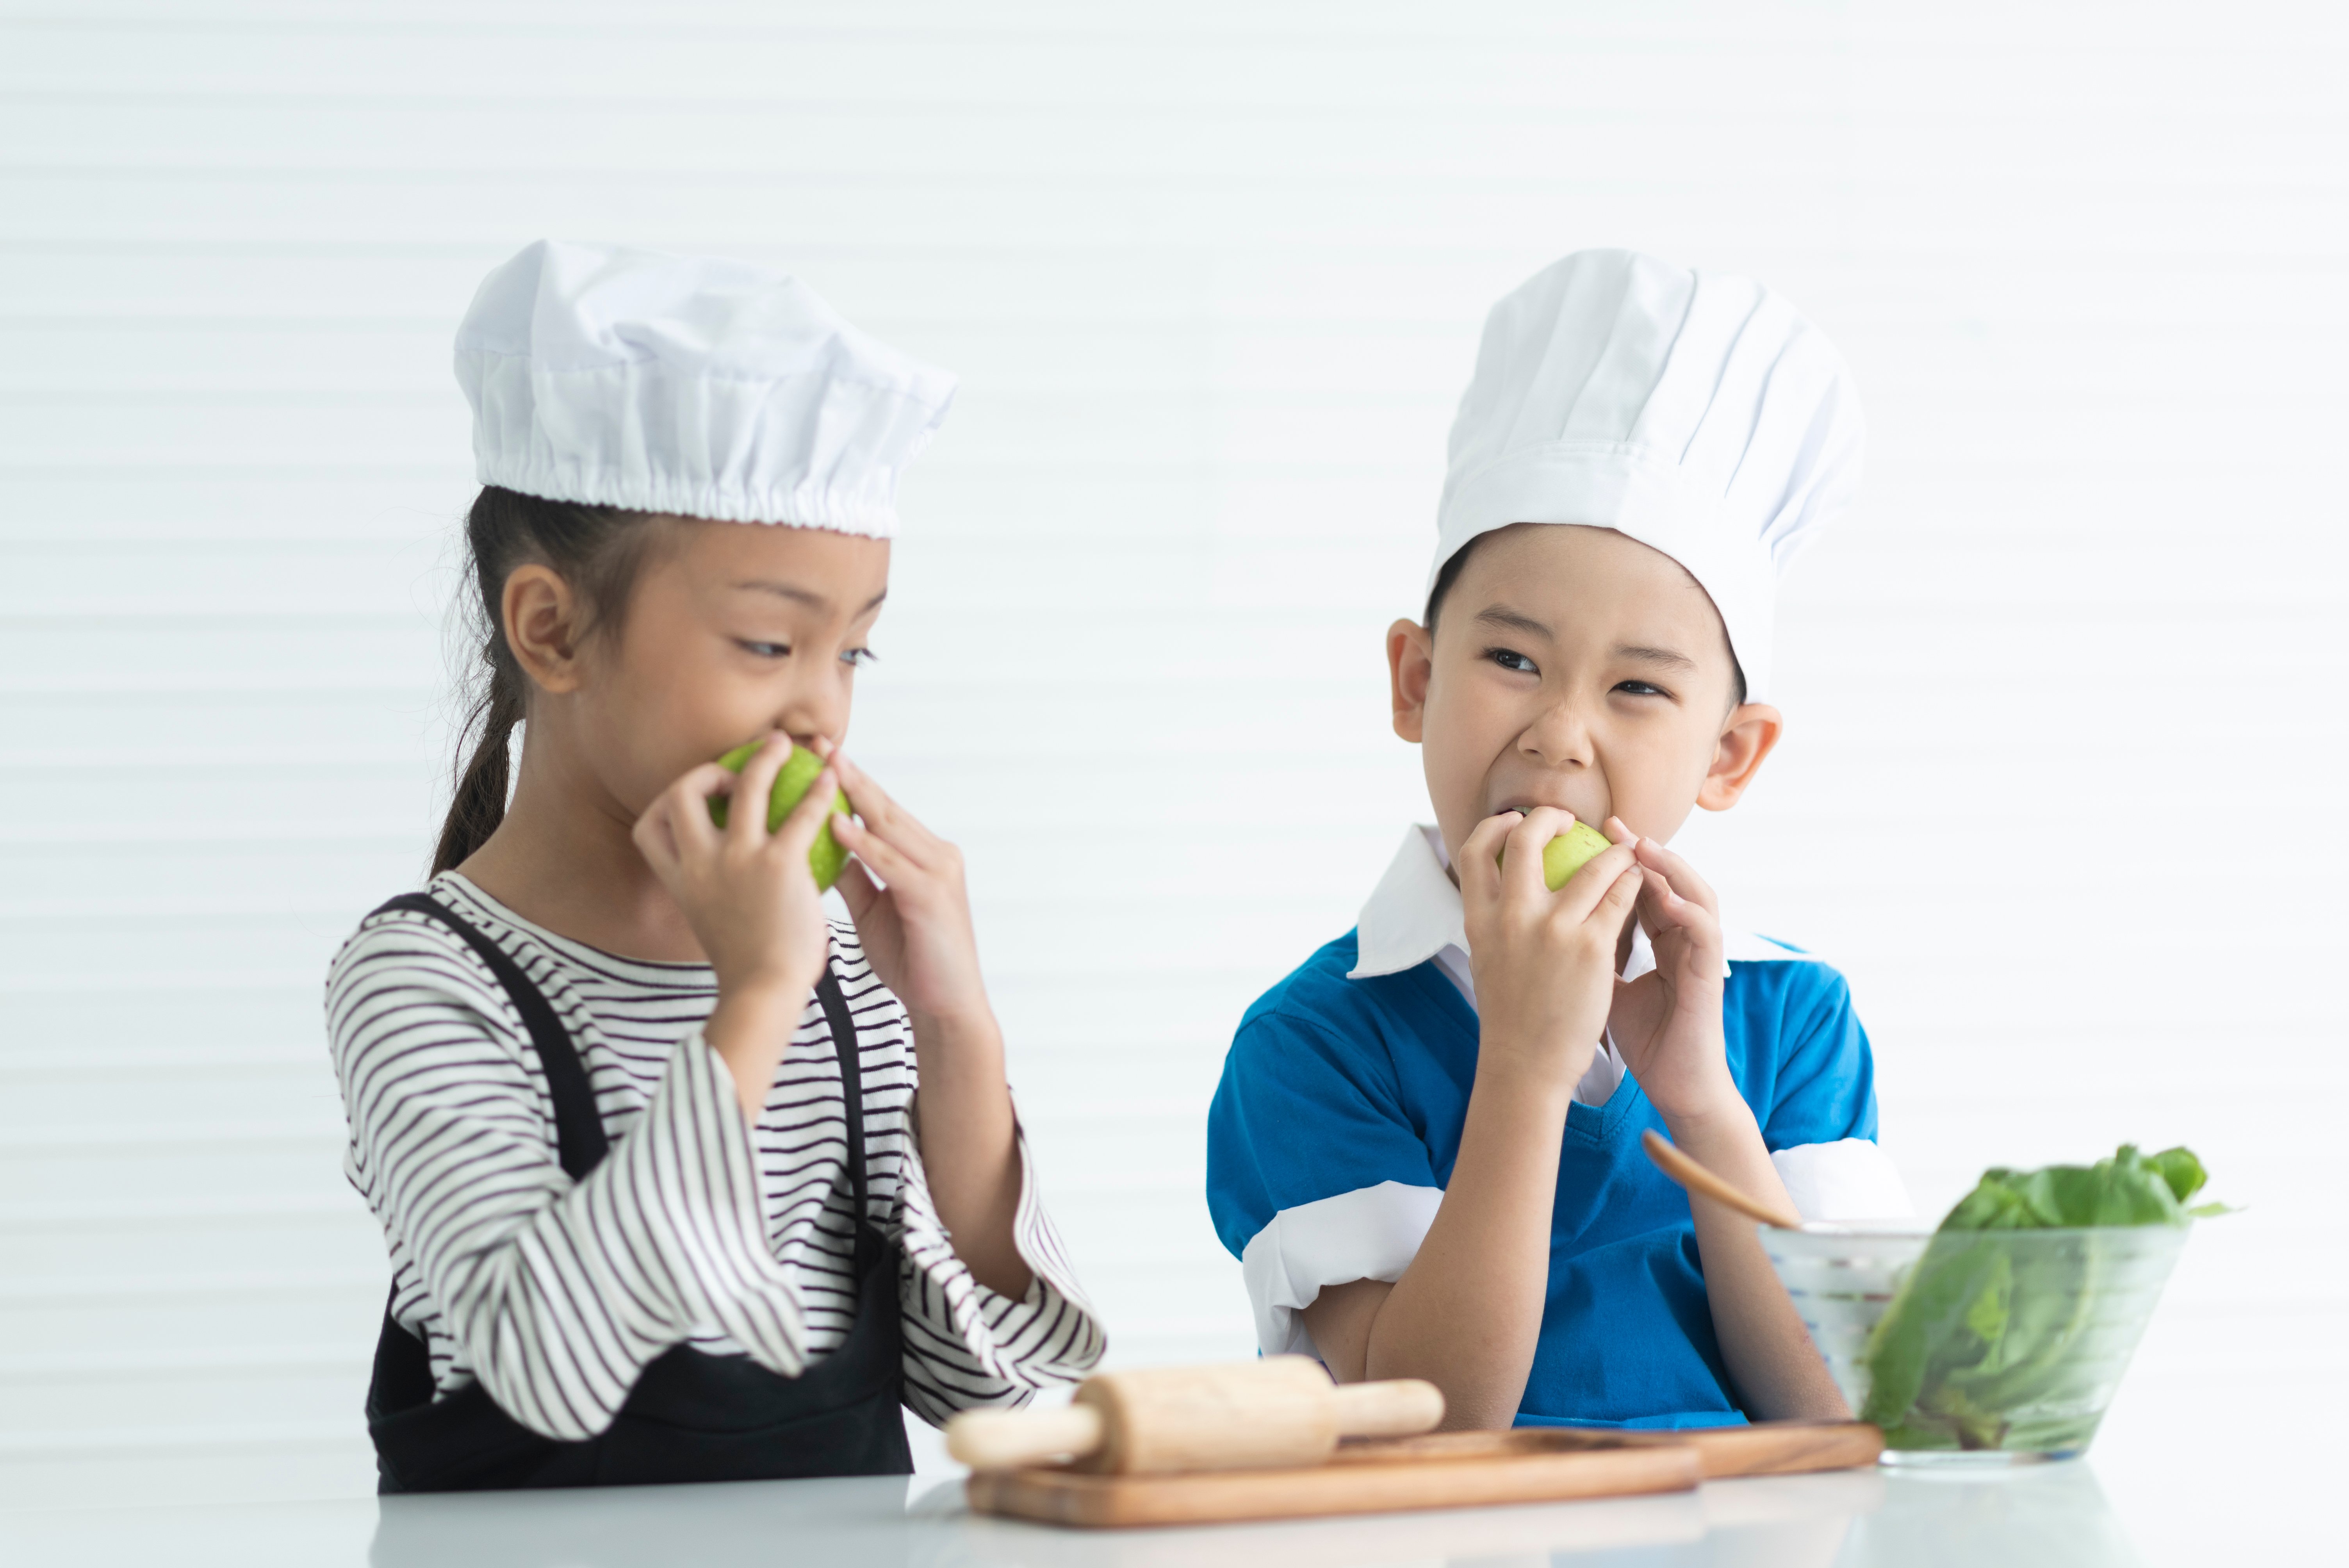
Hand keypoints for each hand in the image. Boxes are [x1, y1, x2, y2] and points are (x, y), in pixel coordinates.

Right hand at [631, 731, 835, 1005]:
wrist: (763, 994)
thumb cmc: (747, 967)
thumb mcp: (713, 924)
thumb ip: (714, 895)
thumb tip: (730, 883)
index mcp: (680, 882)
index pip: (646, 829)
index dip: (661, 806)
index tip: (689, 800)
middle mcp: (699, 864)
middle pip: (680, 793)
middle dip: (705, 770)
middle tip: (738, 766)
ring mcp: (737, 860)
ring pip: (745, 785)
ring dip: (765, 758)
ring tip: (786, 744)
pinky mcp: (778, 864)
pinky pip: (801, 812)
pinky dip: (818, 791)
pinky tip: (832, 782)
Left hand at [820, 744, 992, 1029]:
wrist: (946, 1005)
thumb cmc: (911, 958)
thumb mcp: (874, 910)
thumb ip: (856, 875)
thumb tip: (822, 846)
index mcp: (925, 855)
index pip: (882, 810)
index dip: (851, 780)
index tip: (818, 754)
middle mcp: (937, 855)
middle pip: (886, 807)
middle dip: (851, 773)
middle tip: (817, 742)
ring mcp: (939, 872)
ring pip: (890, 826)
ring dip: (855, 794)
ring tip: (824, 766)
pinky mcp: (933, 896)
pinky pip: (891, 862)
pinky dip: (863, 842)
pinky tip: (836, 823)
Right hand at [1456, 807, 1643, 1091]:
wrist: (1526, 1064)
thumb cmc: (1511, 1016)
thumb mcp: (1487, 959)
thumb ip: (1495, 921)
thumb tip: (1502, 887)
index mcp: (1479, 919)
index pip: (1475, 851)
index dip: (1496, 826)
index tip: (1516, 822)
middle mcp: (1511, 916)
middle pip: (1526, 840)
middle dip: (1549, 817)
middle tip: (1571, 822)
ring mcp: (1553, 930)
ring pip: (1592, 866)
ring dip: (1613, 854)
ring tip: (1625, 856)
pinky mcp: (1592, 948)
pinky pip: (1620, 898)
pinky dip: (1632, 884)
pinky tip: (1638, 886)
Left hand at [1603, 824, 1739, 1123]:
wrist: (1677, 1086)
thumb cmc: (1645, 1038)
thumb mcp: (1606, 987)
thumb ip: (1590, 954)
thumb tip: (1548, 927)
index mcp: (1660, 938)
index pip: (1640, 886)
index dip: (1616, 859)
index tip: (1584, 834)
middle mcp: (1682, 938)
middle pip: (1668, 879)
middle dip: (1642, 848)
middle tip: (1612, 823)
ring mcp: (1700, 954)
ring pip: (1694, 893)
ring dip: (1670, 867)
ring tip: (1641, 845)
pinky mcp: (1711, 974)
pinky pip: (1705, 931)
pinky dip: (1686, 910)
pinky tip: (1661, 896)